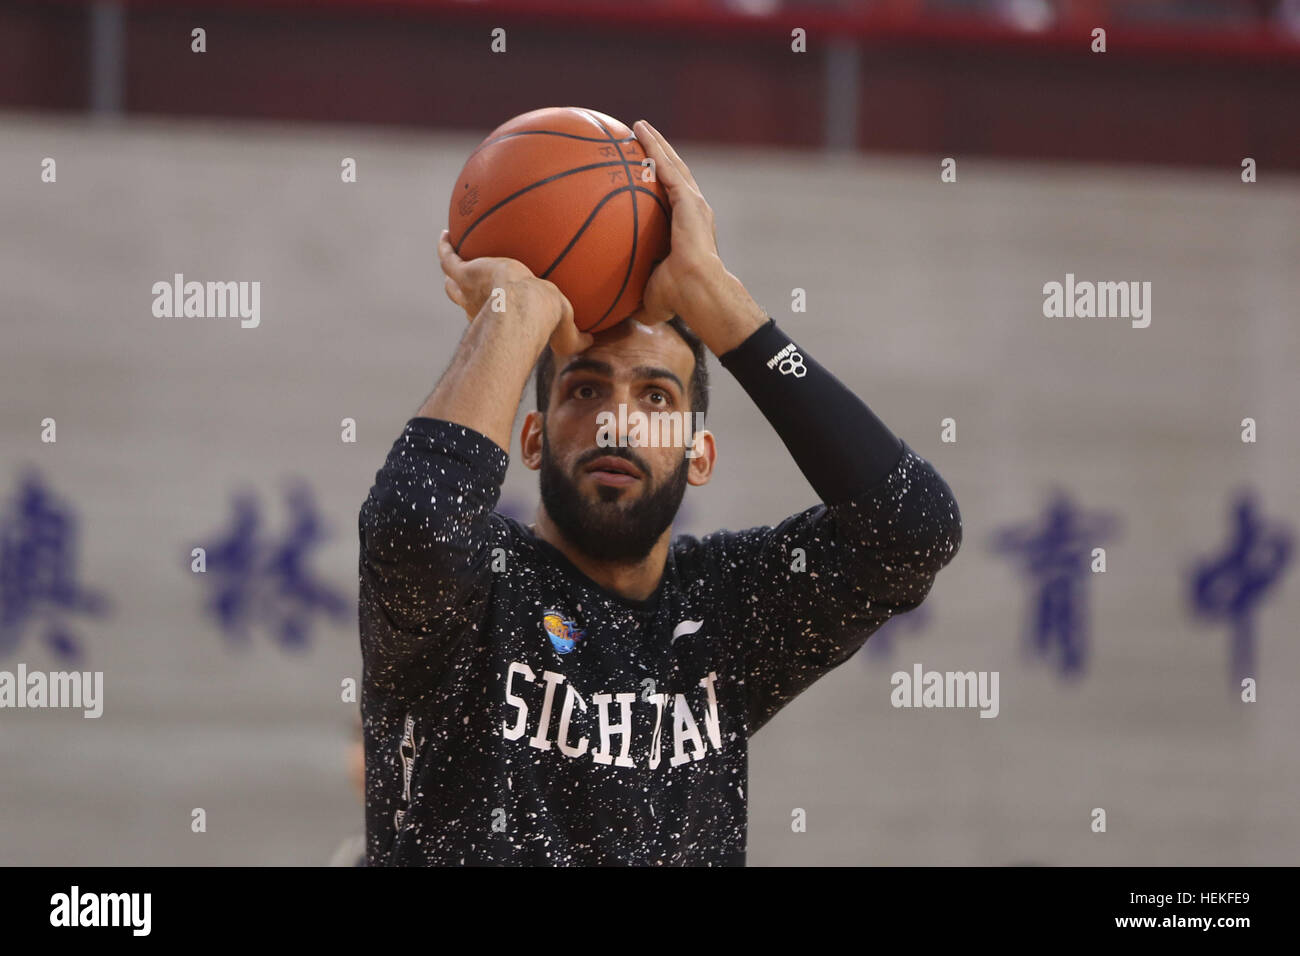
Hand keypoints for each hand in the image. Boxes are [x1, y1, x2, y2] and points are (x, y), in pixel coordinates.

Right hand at [438, 228, 591, 355]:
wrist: (523, 308)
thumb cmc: (544, 323)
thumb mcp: (565, 332)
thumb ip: (576, 338)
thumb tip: (592, 340)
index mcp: (501, 319)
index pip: (492, 315)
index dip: (490, 311)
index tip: (491, 305)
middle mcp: (480, 306)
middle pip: (464, 299)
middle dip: (463, 290)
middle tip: (465, 279)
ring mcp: (469, 289)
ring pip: (452, 280)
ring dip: (452, 269)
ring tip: (454, 252)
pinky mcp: (465, 272)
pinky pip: (448, 257)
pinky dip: (445, 246)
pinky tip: (446, 233)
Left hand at [631, 122, 767, 353]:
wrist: (698, 291)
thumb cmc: (676, 298)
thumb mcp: (646, 291)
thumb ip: (628, 291)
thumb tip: (602, 307)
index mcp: (686, 229)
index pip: (670, 200)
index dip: (658, 184)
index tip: (641, 172)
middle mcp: (693, 211)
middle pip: (673, 173)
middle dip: (658, 154)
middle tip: (640, 139)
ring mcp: (693, 203)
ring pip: (672, 164)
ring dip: (656, 143)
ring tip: (639, 126)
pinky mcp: (689, 200)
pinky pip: (668, 167)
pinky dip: (655, 147)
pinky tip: (640, 131)